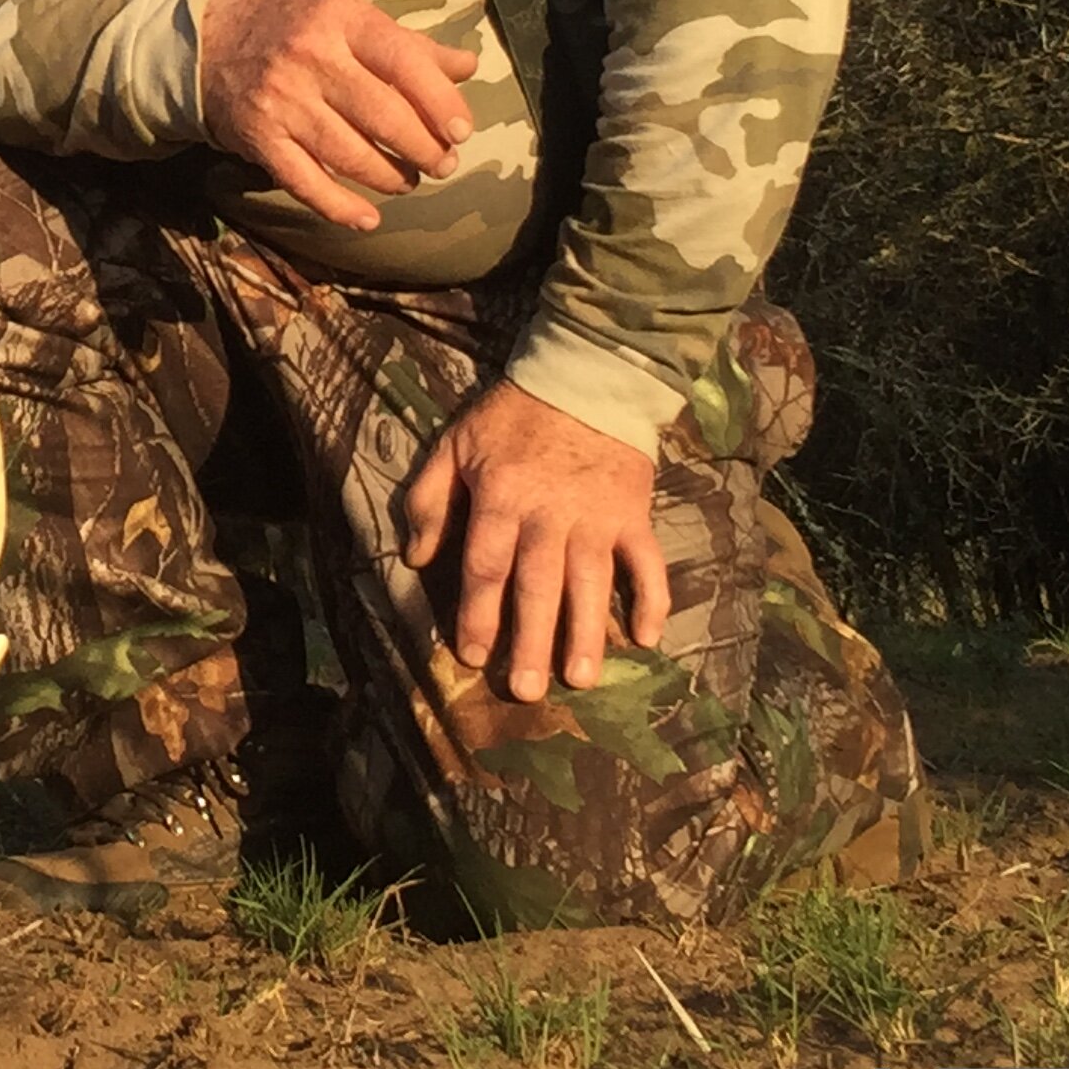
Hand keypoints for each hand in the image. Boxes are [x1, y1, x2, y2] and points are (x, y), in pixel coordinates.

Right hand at [197, 0, 479, 230]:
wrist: (205, 40)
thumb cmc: (291, 26)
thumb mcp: (347, 17)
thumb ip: (409, 45)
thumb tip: (468, 67)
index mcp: (341, 19)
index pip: (403, 62)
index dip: (439, 101)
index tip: (461, 131)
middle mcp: (311, 58)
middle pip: (382, 115)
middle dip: (423, 149)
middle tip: (442, 164)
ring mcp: (282, 101)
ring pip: (350, 154)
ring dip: (390, 177)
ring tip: (408, 180)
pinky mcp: (259, 138)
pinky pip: (306, 183)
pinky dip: (340, 207)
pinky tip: (367, 219)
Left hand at [399, 381, 667, 699]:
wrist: (584, 377)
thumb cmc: (512, 417)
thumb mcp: (454, 445)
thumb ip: (430, 500)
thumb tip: (416, 557)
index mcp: (502, 499)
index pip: (486, 567)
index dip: (478, 614)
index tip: (472, 656)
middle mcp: (550, 516)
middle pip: (537, 587)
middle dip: (531, 641)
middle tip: (526, 691)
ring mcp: (598, 518)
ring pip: (591, 584)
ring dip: (586, 633)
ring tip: (581, 680)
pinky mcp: (635, 515)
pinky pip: (648, 563)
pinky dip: (652, 600)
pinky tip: (647, 639)